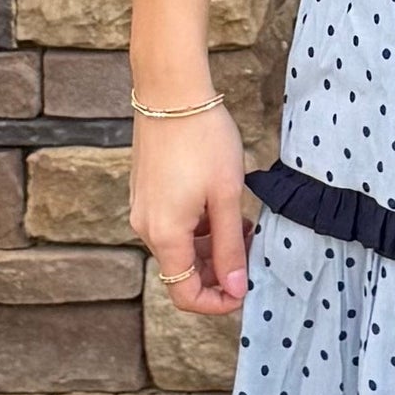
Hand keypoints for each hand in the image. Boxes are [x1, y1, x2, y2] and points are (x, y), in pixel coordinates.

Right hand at [132, 96, 250, 316]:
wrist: (170, 92)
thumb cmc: (202, 139)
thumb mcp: (227, 196)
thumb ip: (230, 246)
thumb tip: (235, 287)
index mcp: (165, 235)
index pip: (184, 294)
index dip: (216, 302)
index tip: (244, 289)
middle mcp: (146, 227)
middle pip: (182, 272)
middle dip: (219, 270)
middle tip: (251, 247)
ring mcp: (143, 209)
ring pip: (180, 248)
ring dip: (211, 246)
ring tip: (242, 223)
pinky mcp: (146, 193)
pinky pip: (173, 226)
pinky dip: (199, 227)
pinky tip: (222, 206)